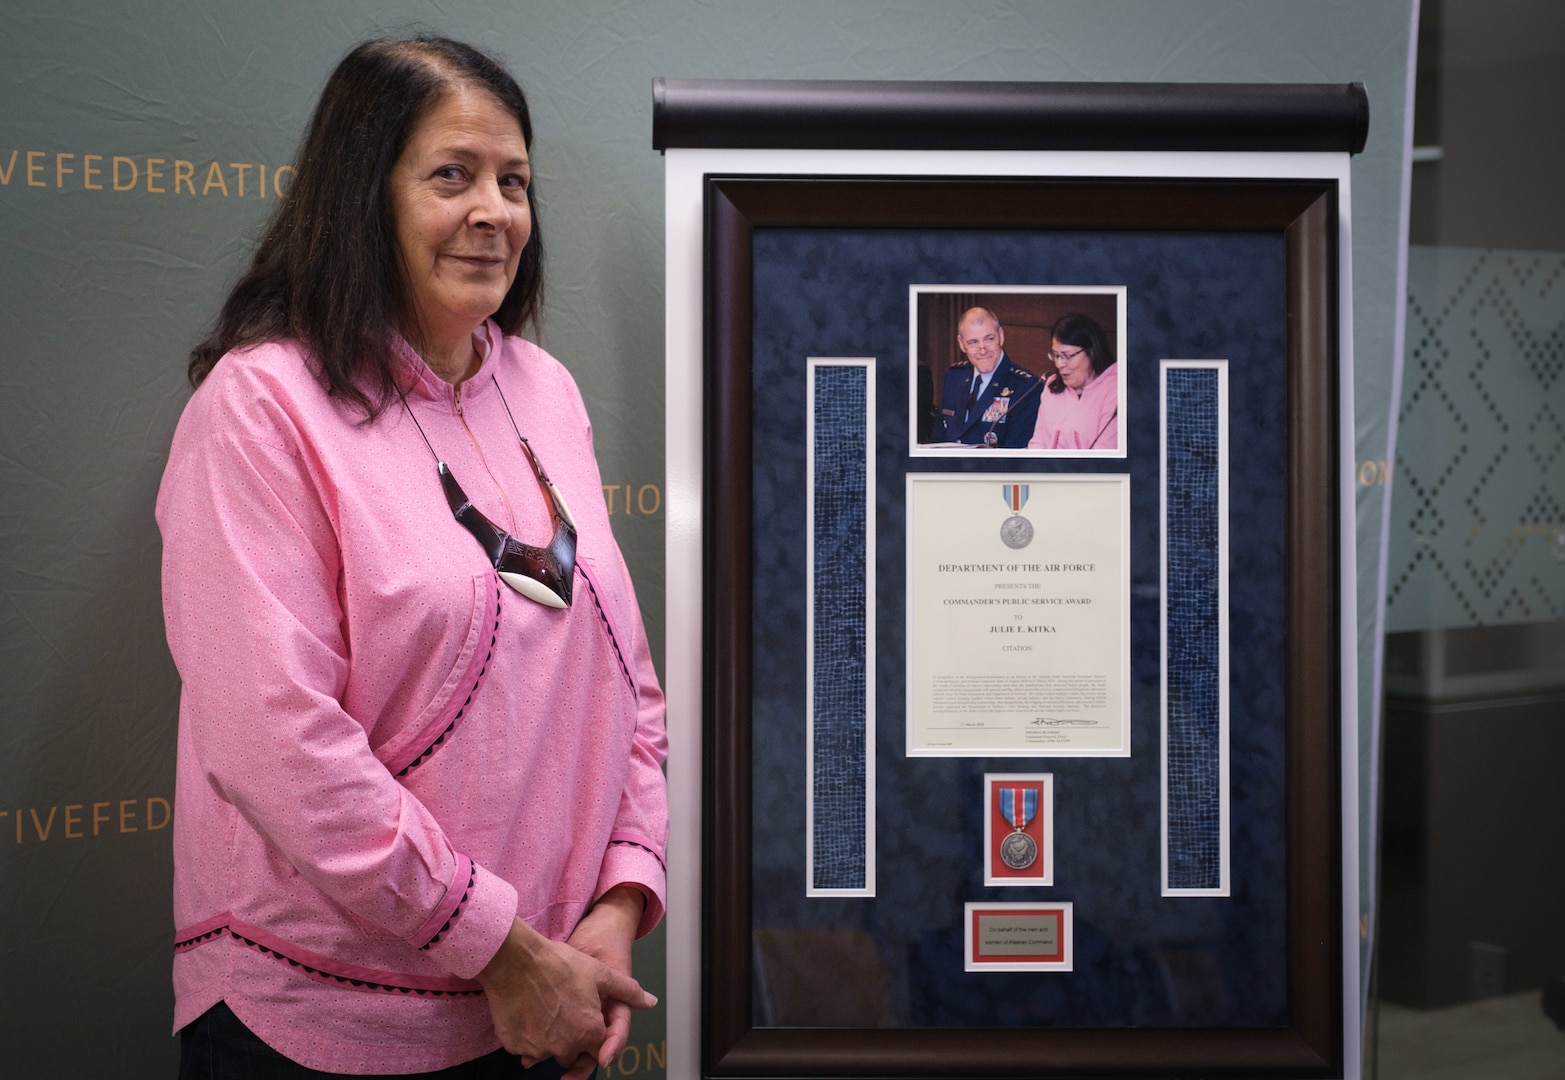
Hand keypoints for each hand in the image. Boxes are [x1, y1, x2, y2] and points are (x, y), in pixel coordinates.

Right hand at [474, 909, 654, 1068]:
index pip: (597, 1047)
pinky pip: (525, 1047)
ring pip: (548, 1050)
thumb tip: (650, 1001)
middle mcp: (565, 1047)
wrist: (515, 959)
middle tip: (563, 1008)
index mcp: (589, 1033)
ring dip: (549, 1036)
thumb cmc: (558, 964)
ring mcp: (538, 1049)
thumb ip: (628, 991)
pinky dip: (527, 1035)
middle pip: (571, 1052)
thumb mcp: (601, 973)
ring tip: (544, 1006)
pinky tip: (527, 1011)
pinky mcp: (516, 1046)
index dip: (592, 1030)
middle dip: (571, 1036)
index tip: (582, 1014)